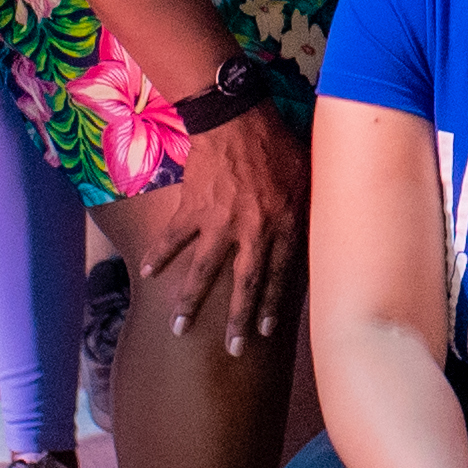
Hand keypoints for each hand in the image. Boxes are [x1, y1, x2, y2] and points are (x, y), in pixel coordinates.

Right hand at [118, 98, 302, 351]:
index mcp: (284, 225)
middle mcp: (253, 231)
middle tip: (233, 350)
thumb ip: (309, 208)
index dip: (272, 306)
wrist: (238, 117)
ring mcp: (220, 222)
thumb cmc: (278, 143)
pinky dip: (159, 255)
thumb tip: (320, 229)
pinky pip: (173, 238)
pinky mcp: (193, 208)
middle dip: (238, 321)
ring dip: (190, 302)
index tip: (265, 331)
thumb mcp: (308, 176)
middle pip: (245, 286)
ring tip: (178, 327)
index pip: (280, 276)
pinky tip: (148, 274)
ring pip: (204, 272)